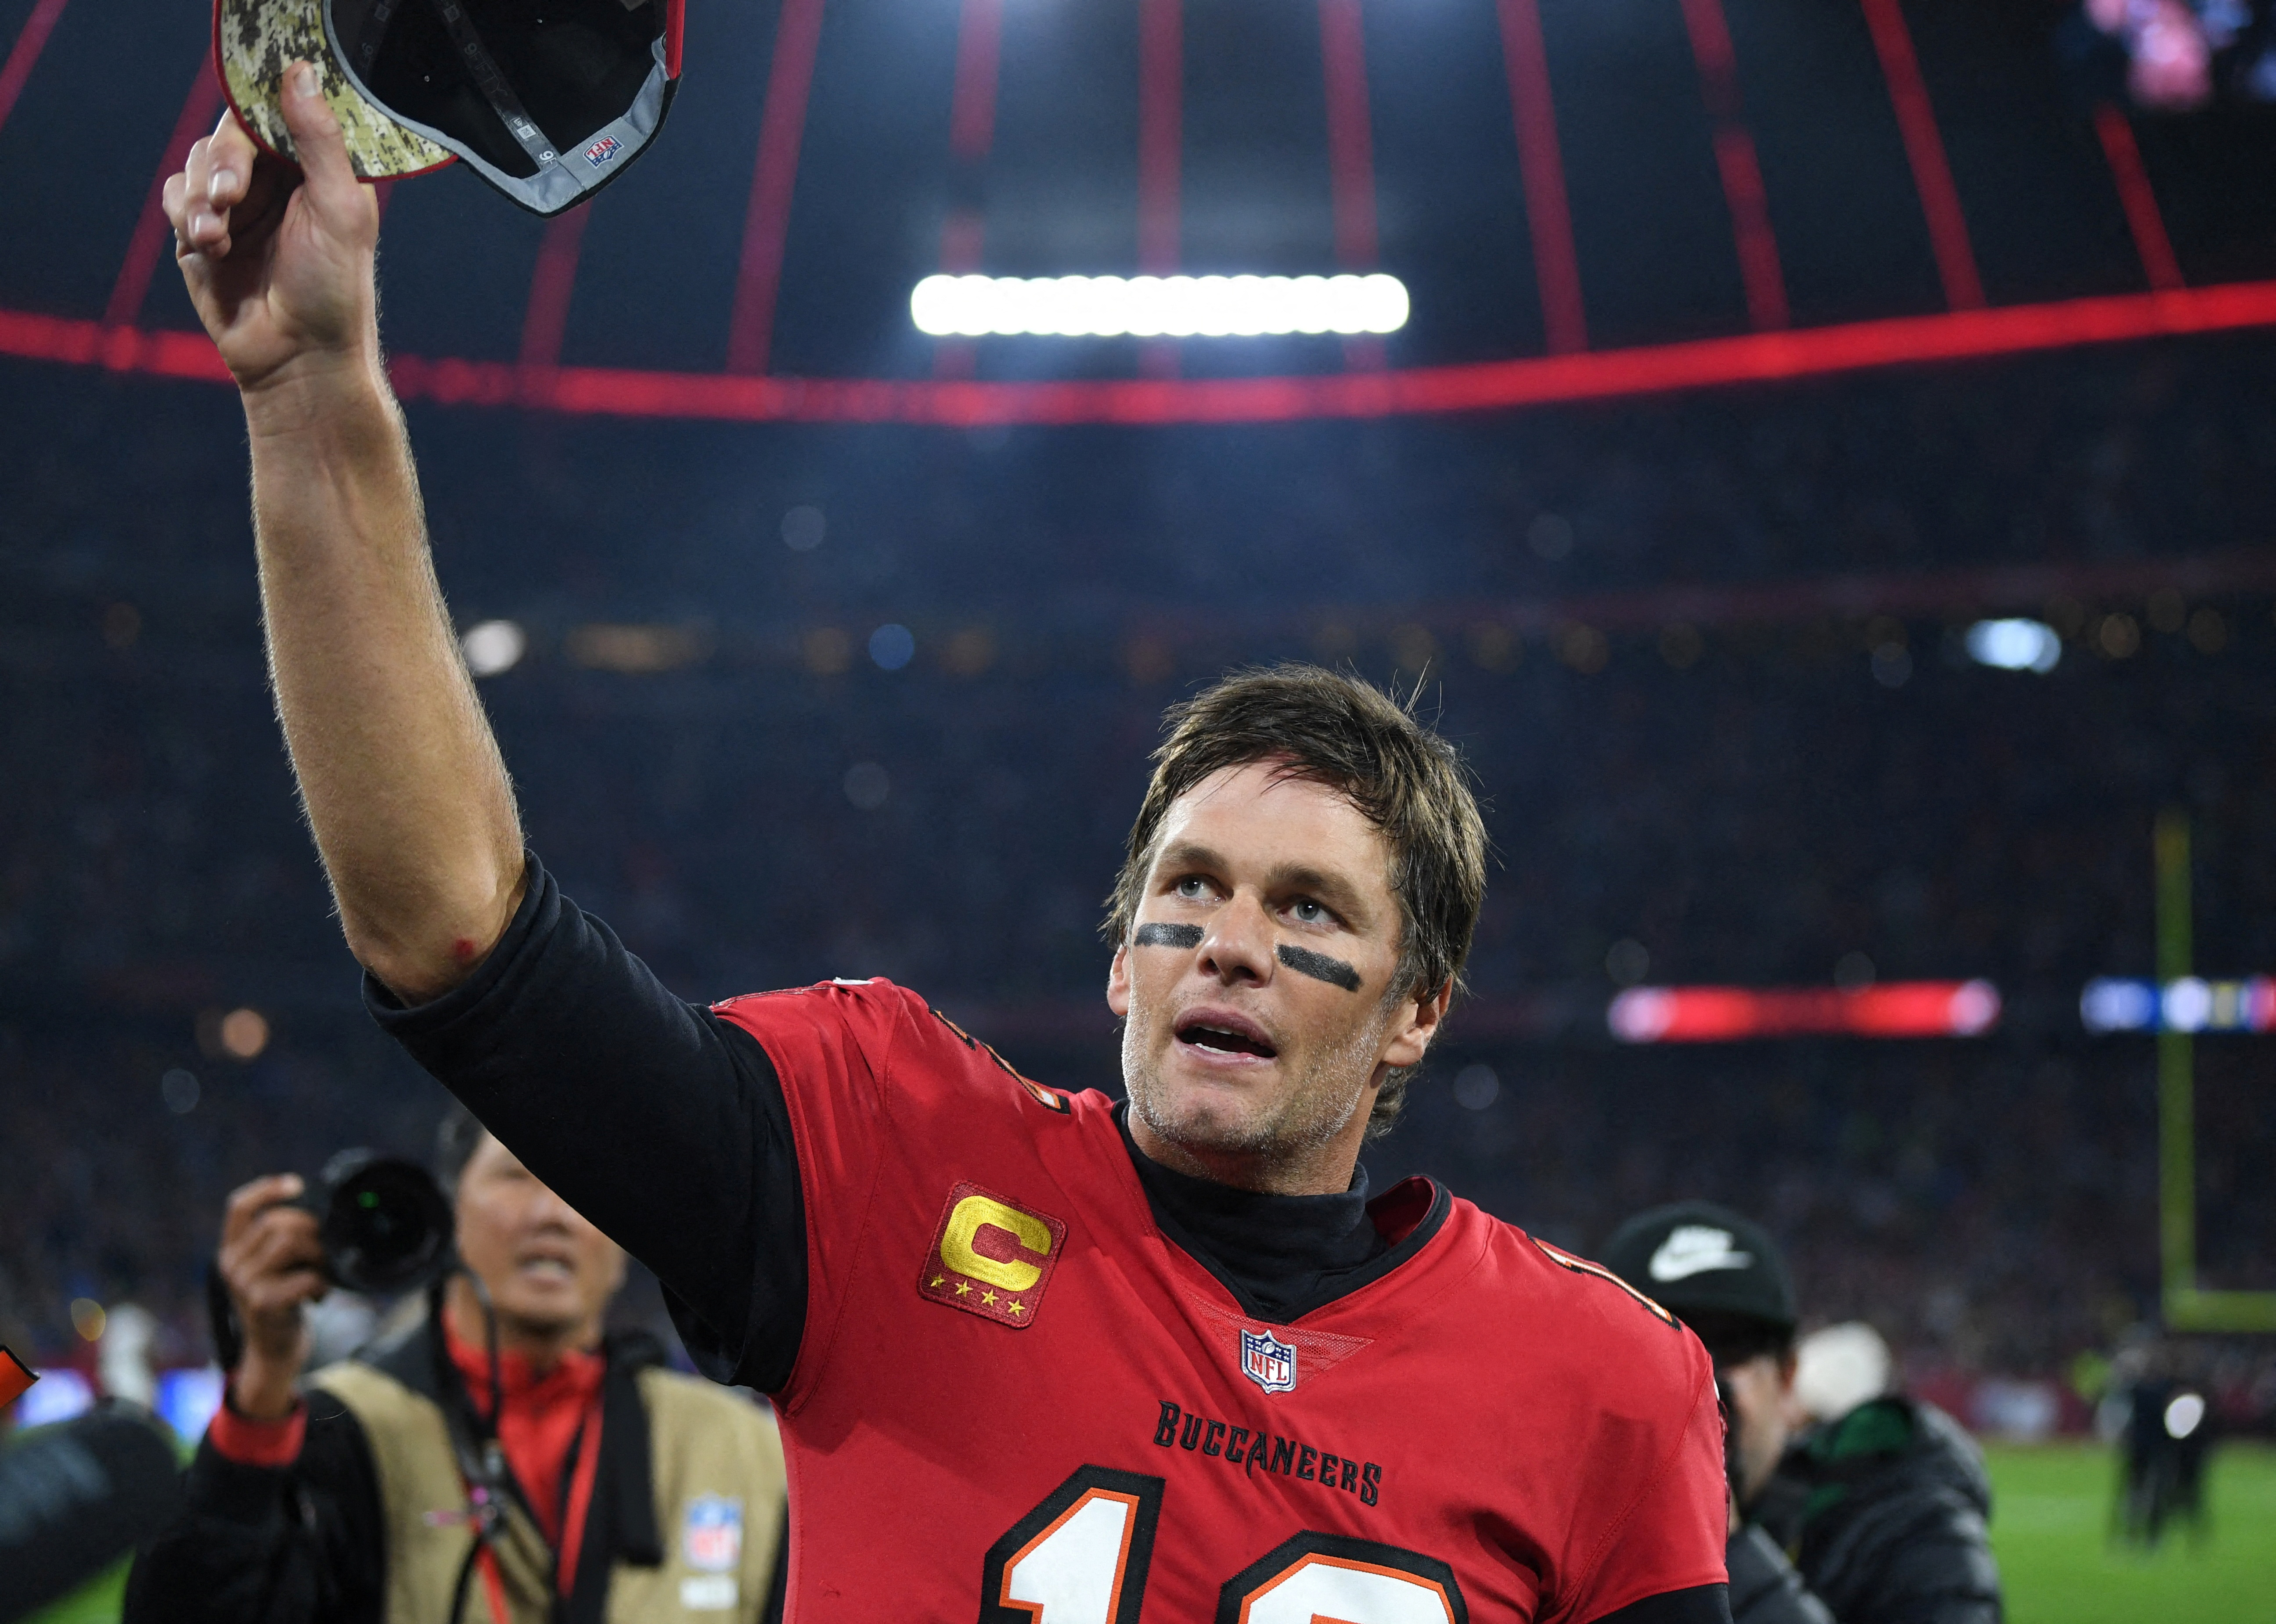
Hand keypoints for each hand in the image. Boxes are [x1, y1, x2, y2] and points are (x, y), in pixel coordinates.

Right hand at [163, 62, 380, 394]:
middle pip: (225, 137)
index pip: (270, 117)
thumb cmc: (334, 291)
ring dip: (200, 196)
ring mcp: (237, 208)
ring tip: (218, 235)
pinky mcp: (202, 234)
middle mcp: (275, 184)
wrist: (299, 358)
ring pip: (195, 165)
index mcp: (314, 171)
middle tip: (229, 197)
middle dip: (221, 164)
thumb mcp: (340, 210)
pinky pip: (175, 198)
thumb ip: (319, 140)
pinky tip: (209, 248)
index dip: (250, 122)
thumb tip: (300, 71)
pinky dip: (186, 216)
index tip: (249, 147)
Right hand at [217, 1173, 327, 1418]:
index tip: (297, 1184)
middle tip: (324, 1253)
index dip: (266, 1189)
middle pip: (277, 1222)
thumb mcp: (273, 1268)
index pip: (238, 1207)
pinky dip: (321, 1283)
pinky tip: (320, 1296)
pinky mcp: (262, 1304)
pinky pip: (304, 1276)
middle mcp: (231, 1264)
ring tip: (322, 1273)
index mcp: (232, 1250)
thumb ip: (280, 1241)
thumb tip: (318, 1213)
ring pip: (291, 1243)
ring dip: (318, 1255)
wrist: (274, 1351)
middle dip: (311, 1230)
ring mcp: (244, 1284)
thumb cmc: (283, 1302)